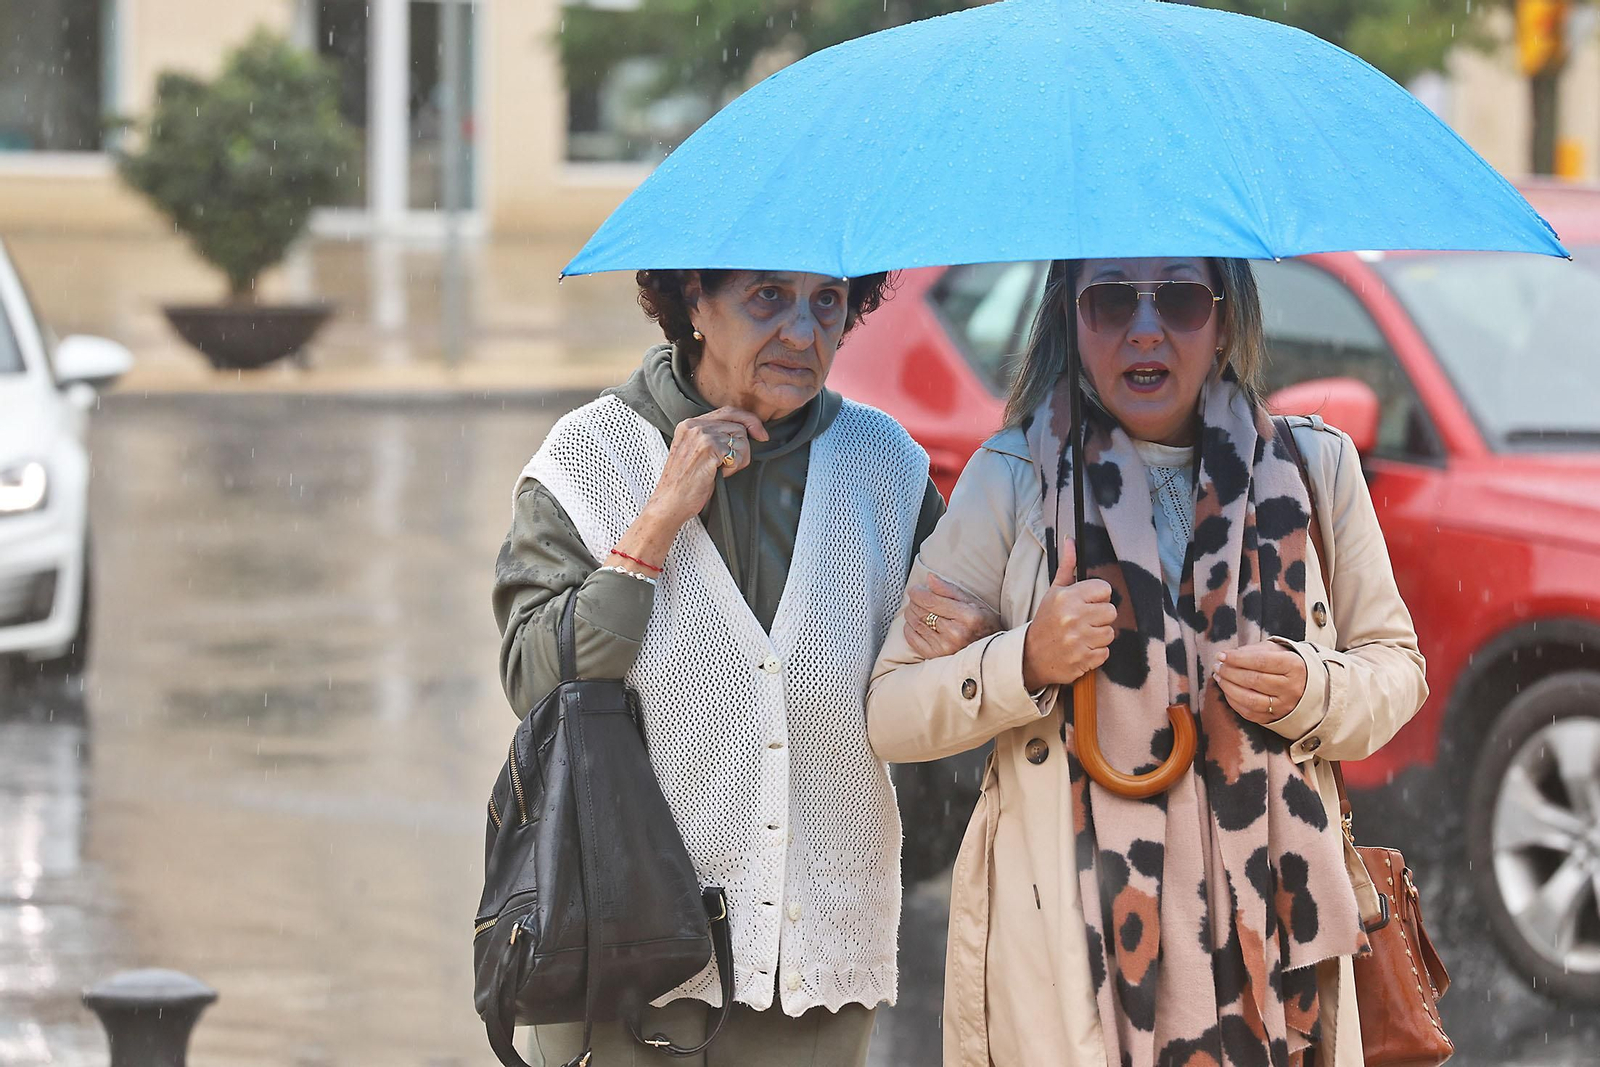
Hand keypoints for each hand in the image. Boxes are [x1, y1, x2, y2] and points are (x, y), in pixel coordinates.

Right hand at [644, 407, 769, 526]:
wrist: (670, 502)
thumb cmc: (686, 483)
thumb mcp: (697, 451)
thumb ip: (714, 436)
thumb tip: (748, 429)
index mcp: (690, 424)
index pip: (728, 411)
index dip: (749, 421)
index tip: (761, 434)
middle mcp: (694, 425)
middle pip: (738, 427)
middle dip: (741, 449)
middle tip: (726, 466)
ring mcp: (701, 435)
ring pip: (741, 440)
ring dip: (737, 461)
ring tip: (718, 471)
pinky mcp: (709, 448)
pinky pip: (738, 454)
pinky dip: (733, 468)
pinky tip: (717, 474)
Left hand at [903, 573, 1002, 659]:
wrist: (989, 653)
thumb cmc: (983, 625)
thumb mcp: (974, 603)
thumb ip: (950, 590)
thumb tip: (929, 578)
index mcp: (967, 617)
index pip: (931, 600)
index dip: (918, 592)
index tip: (916, 589)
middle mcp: (955, 633)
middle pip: (921, 611)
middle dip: (915, 601)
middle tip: (919, 598)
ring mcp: (944, 647)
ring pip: (915, 623)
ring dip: (912, 613)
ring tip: (918, 609)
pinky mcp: (935, 657)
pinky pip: (912, 639)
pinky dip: (909, 628)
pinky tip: (917, 623)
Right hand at [1020, 539, 1116, 690]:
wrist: (1030, 656)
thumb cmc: (1046, 621)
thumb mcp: (1053, 592)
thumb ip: (1067, 567)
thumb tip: (1071, 540)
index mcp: (1066, 597)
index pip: (1104, 589)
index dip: (1098, 597)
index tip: (1087, 603)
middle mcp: (1073, 617)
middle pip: (1111, 611)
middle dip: (1100, 617)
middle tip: (1084, 621)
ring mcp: (1078, 640)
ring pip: (1110, 633)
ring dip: (1098, 636)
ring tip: (1082, 635)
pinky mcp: (1083, 660)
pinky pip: (1105, 653)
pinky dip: (1095, 653)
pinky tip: (1081, 649)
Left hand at [1215, 641, 1307, 723]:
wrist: (1307, 687)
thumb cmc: (1286, 665)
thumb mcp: (1276, 651)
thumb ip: (1253, 651)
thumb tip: (1228, 655)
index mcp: (1294, 666)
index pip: (1260, 661)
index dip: (1237, 658)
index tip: (1221, 655)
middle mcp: (1291, 688)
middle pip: (1253, 680)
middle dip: (1229, 672)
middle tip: (1217, 666)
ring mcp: (1284, 706)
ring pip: (1250, 699)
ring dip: (1228, 687)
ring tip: (1219, 677)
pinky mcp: (1275, 718)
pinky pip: (1249, 713)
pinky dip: (1233, 701)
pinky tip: (1227, 690)